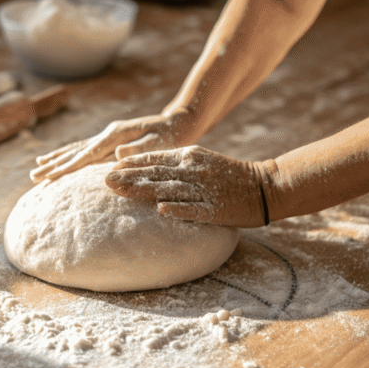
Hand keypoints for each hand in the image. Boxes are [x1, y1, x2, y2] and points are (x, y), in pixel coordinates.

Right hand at [30, 109, 197, 182]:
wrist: (179, 123)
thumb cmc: (172, 136)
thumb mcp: (159, 144)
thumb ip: (138, 149)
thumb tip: (117, 154)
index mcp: (116, 136)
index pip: (87, 154)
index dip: (68, 167)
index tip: (51, 176)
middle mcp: (108, 134)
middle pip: (76, 151)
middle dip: (54, 164)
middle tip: (34, 176)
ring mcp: (108, 135)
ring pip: (77, 149)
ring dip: (57, 159)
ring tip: (38, 167)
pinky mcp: (111, 140)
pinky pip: (85, 149)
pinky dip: (70, 154)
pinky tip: (60, 158)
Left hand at [105, 145, 272, 227]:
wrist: (265, 186)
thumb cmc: (230, 176)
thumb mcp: (202, 161)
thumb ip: (177, 164)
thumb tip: (149, 169)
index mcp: (190, 157)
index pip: (154, 160)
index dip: (131, 164)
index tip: (108, 168)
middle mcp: (194, 170)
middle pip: (155, 173)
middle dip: (128, 177)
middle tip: (104, 180)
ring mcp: (204, 189)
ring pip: (169, 189)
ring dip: (143, 190)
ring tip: (120, 192)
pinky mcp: (215, 208)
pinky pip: (194, 209)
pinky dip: (178, 209)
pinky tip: (161, 210)